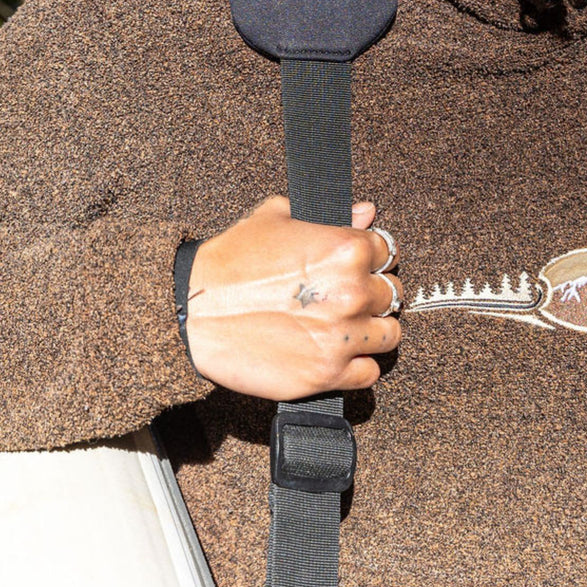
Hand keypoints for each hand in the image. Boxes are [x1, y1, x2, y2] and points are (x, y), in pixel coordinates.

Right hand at [184, 196, 401, 400]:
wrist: (195, 310)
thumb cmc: (230, 261)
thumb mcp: (276, 217)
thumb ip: (328, 214)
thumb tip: (364, 212)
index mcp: (344, 249)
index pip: (387, 251)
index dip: (372, 256)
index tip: (361, 265)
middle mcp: (352, 292)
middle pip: (392, 294)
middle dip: (373, 293)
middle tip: (347, 296)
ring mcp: (343, 335)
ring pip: (389, 336)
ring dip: (372, 330)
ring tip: (346, 326)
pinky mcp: (329, 373)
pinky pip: (370, 373)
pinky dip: (358, 365)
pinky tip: (337, 352)